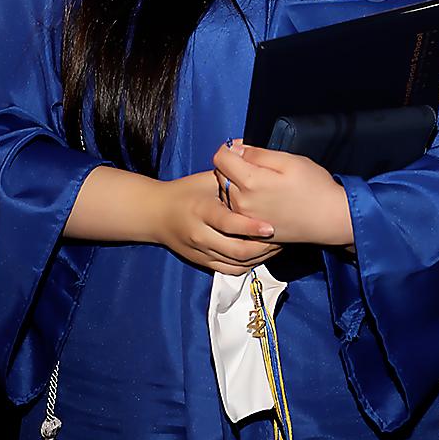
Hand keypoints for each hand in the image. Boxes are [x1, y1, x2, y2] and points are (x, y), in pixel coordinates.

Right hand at [155, 170, 280, 274]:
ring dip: (260, 257)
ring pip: (236, 263)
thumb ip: (230, 178)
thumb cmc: (185, 192)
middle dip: (263, 247)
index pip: (228, 223)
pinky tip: (262, 255)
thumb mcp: (206, 180)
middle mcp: (200, 235)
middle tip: (283, 237)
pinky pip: (230, 270)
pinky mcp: (202, 262)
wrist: (156, 213)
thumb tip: (258, 169)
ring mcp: (200, 252)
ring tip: (278, 246)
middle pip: (235, 250)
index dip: (251, 227)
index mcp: (201, 211)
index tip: (271, 227)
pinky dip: (249, 265)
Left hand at [213, 142, 352, 246]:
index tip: (245, 149)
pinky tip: (264, 199)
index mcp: (251, 182)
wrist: (329, 220)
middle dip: (233, 166)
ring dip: (237, 184)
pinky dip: (243, 201)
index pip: (220, 158)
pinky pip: (235, 210)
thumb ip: (259, 154)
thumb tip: (237, 150)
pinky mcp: (250, 230)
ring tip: (263, 184)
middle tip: (259, 166)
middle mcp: (241, 203)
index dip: (231, 148)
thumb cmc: (315, 188)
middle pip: (221, 175)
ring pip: (226, 193)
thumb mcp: (290, 161)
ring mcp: (245, 219)